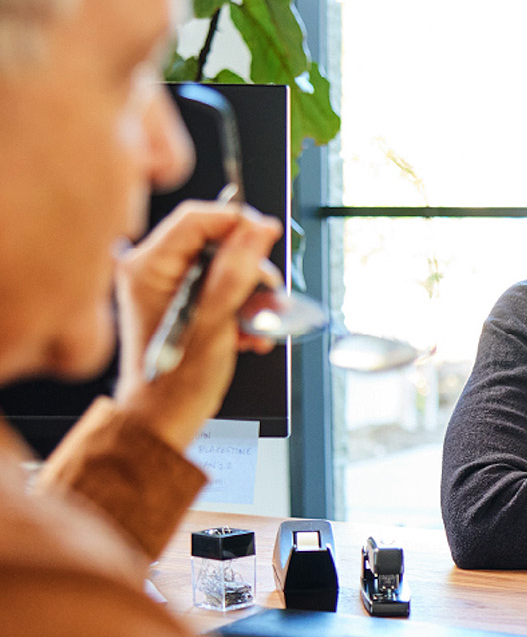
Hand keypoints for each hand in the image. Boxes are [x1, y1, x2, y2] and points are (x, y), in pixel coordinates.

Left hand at [114, 200, 281, 451]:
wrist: (165, 417)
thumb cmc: (175, 381)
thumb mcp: (214, 320)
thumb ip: (236, 270)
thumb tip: (258, 230)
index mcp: (148, 266)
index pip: (198, 218)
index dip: (238, 223)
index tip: (268, 236)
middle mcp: (155, 270)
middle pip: (217, 242)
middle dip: (250, 270)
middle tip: (265, 297)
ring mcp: (170, 286)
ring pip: (227, 267)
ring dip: (252, 296)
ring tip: (257, 326)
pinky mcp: (185, 302)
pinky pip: (225, 288)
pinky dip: (243, 309)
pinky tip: (248, 332)